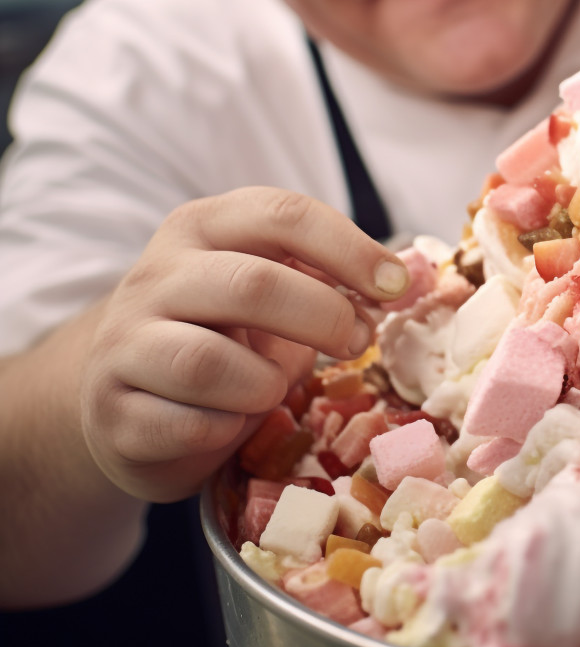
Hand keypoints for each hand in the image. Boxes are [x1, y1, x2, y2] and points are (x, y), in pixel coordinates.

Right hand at [80, 187, 409, 501]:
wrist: (123, 396)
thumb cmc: (221, 335)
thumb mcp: (269, 289)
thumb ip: (324, 276)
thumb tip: (398, 283)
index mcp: (201, 228)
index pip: (283, 215)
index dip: (351, 249)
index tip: (396, 287)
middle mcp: (155, 277)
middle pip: (251, 284)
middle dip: (323, 317)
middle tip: (358, 341)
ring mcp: (124, 345)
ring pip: (210, 363)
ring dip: (266, 384)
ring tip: (275, 389)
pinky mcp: (114, 413)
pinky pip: (190, 426)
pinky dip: (228, 431)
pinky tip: (231, 423)